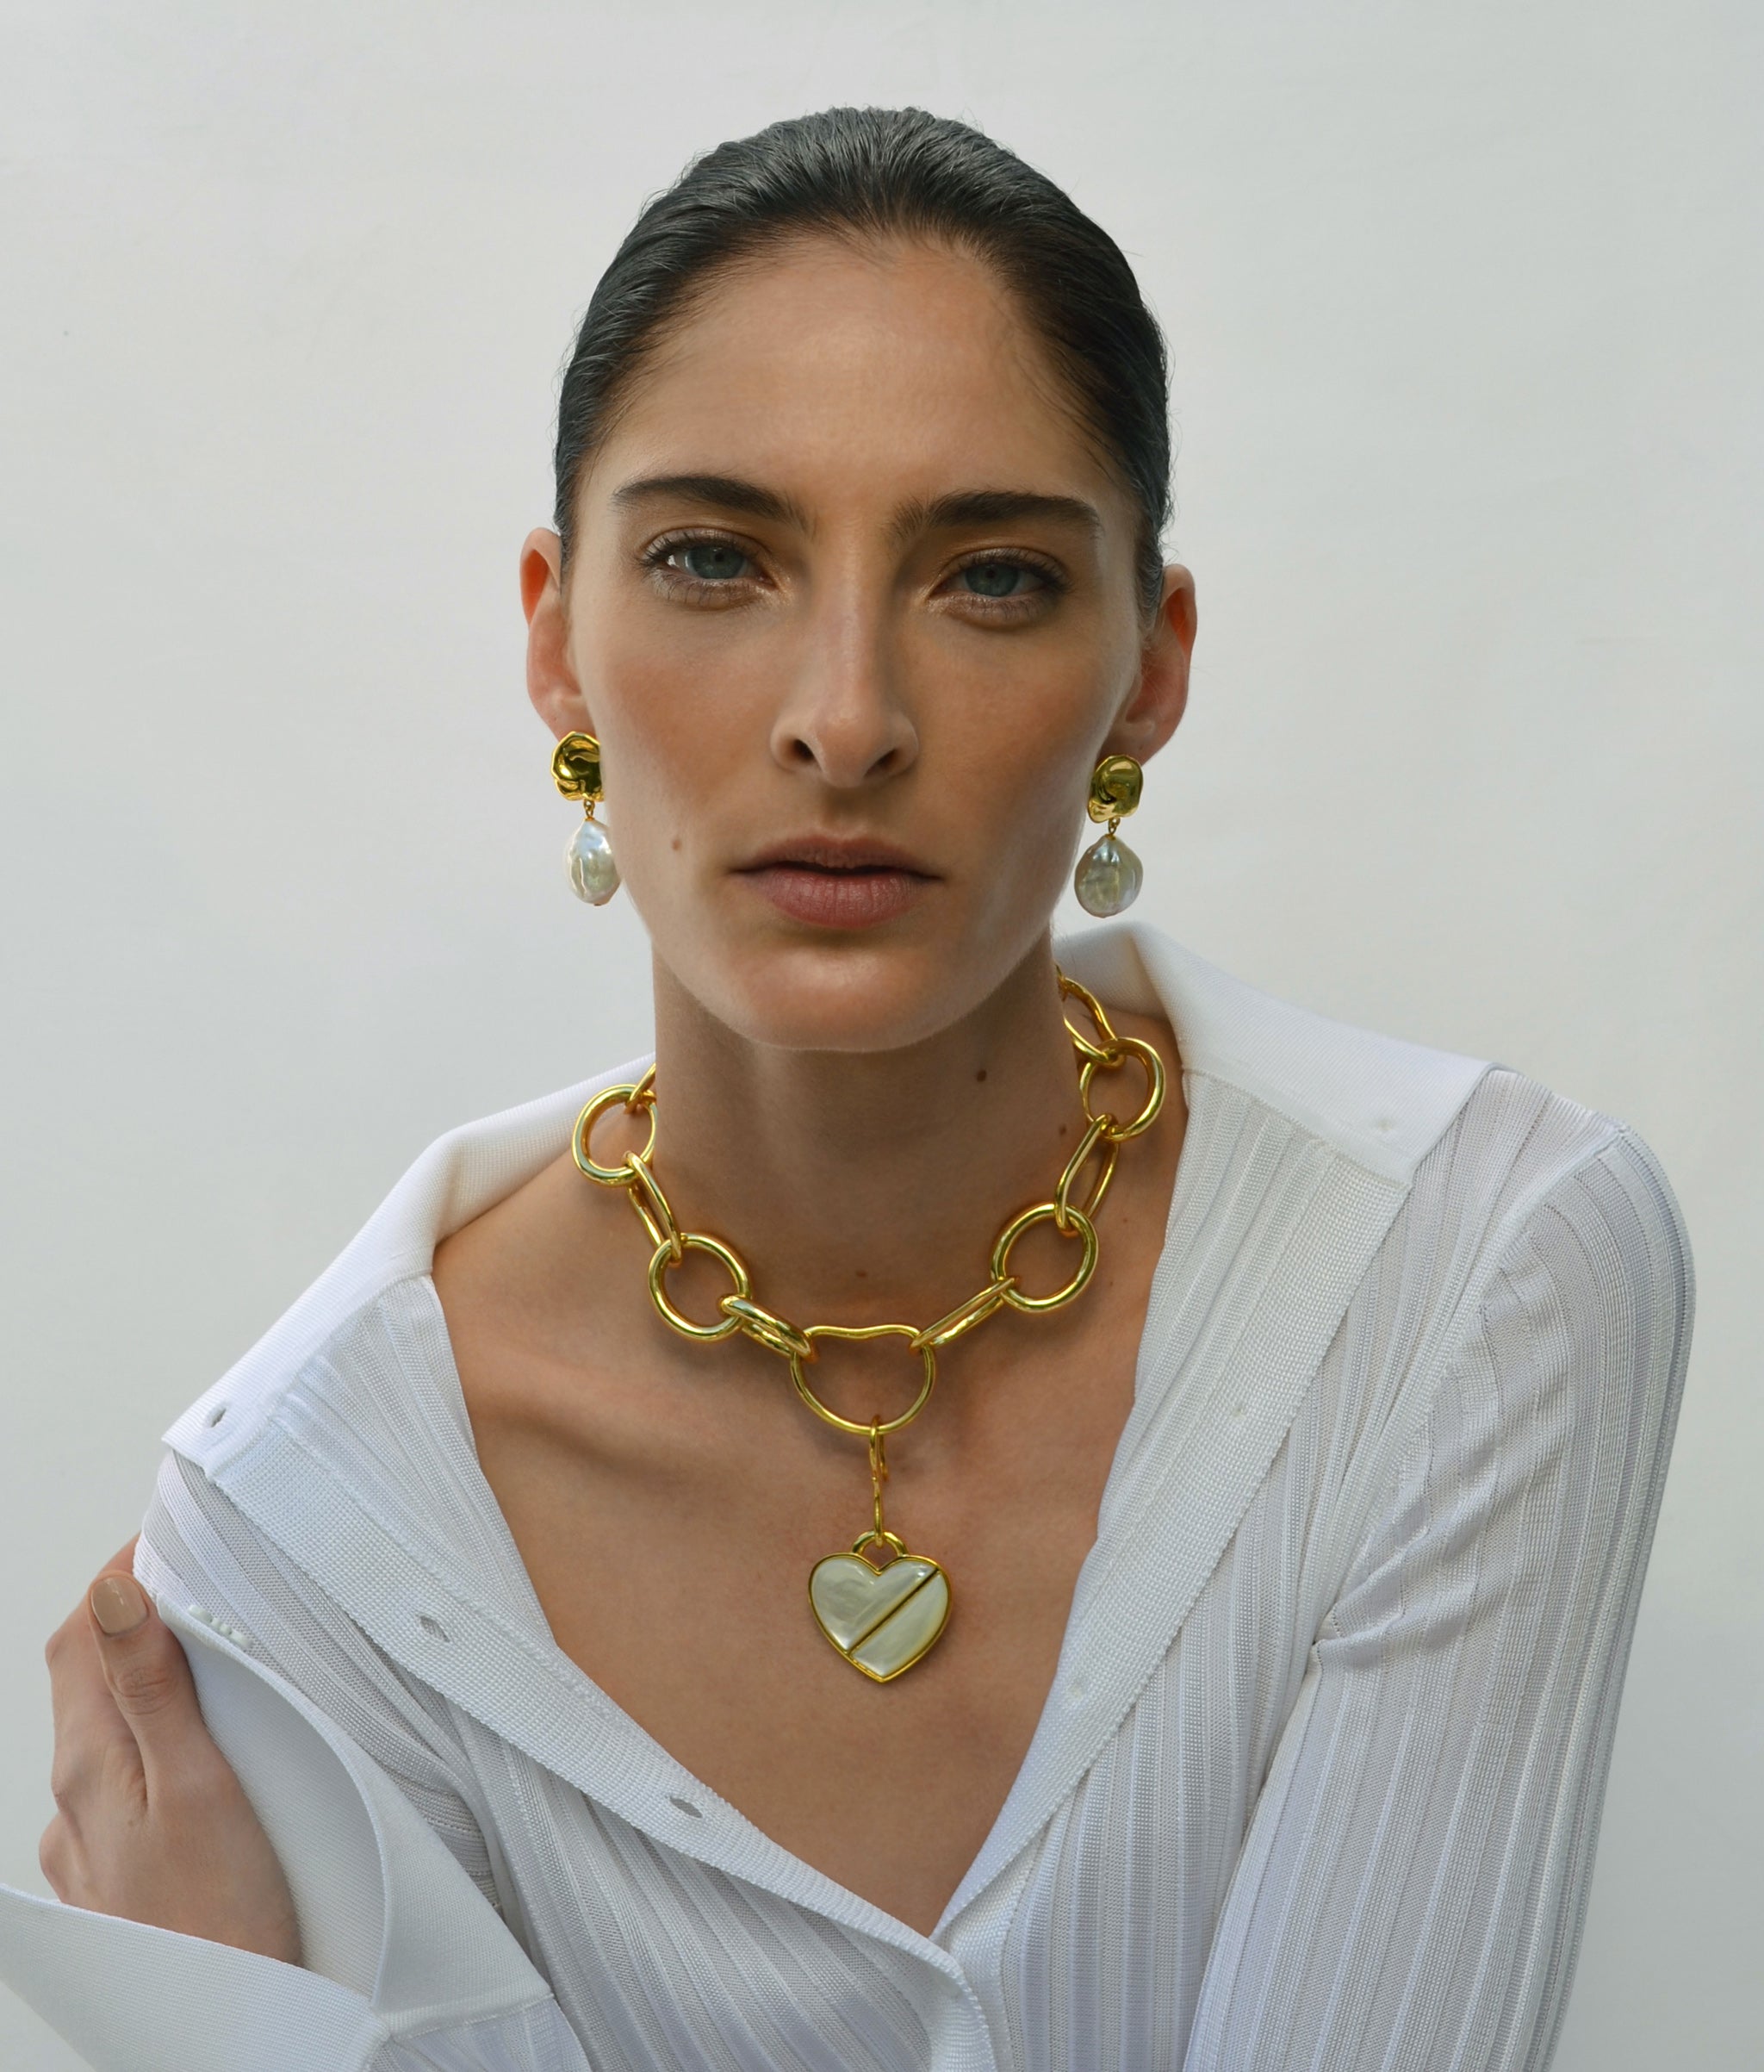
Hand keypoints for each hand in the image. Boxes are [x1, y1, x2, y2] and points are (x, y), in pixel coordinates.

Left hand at [39, 1539, 301, 1965]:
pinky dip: (148, 1741)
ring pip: (100, 1731)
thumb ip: (152, 1688)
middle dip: (126, 1617)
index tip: (166, 1537)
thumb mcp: (199, 1784)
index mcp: (90, 1764)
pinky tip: (193, 1751)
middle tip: (187, 1575)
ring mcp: (85, 1843)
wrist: (234, 2026)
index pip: (81, 1636)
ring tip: (198, 1653)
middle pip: (82, 1677)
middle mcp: (72, 1801)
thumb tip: (114, 1594)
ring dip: (137, 1680)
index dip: (118, 1575)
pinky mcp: (111, 1875)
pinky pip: (117, 1783)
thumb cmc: (228, 1916)